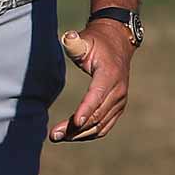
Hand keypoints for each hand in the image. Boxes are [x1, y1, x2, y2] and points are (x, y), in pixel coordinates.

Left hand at [49, 18, 134, 142]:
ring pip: (101, 124)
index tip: (75, 122)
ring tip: (58, 137)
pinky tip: (72, 136)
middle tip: (54, 135)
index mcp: (109, 75)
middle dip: (76, 128)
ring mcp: (120, 101)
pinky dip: (90, 133)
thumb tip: (69, 37)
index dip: (86, 110)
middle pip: (97, 114)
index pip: (97, 96)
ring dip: (80, 134)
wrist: (117, 44)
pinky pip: (105, 125)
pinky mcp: (117, 107)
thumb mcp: (85, 38)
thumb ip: (75, 41)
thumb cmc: (96, 42)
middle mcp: (118, 91)